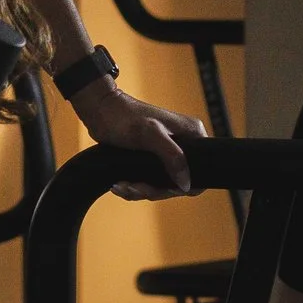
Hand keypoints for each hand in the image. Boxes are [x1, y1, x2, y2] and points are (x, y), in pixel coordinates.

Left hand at [70, 73, 199, 196]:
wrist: (101, 112)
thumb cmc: (124, 116)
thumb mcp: (150, 134)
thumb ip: (173, 156)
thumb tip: (186, 183)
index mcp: (191, 134)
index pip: (201, 170)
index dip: (183, 185)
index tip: (161, 187)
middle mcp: (183, 144)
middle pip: (178, 183)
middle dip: (154, 189)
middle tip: (133, 186)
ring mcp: (167, 153)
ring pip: (161, 186)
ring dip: (140, 190)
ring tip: (122, 185)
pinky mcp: (152, 160)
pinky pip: (149, 183)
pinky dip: (134, 187)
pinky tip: (120, 183)